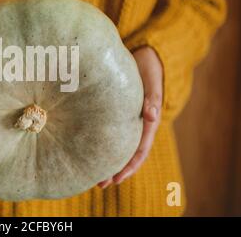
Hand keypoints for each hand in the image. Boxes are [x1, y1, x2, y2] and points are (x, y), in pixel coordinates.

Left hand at [98, 46, 162, 188]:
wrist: (145, 56)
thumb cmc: (148, 69)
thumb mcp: (152, 81)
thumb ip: (152, 98)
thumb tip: (152, 116)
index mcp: (148, 122)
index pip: (139, 151)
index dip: (128, 167)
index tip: (115, 179)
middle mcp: (138, 125)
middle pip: (127, 154)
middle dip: (115, 170)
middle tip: (99, 184)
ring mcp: (128, 120)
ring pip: (118, 145)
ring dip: (107, 160)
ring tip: (92, 174)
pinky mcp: (118, 112)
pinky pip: (111, 132)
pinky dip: (103, 143)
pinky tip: (88, 148)